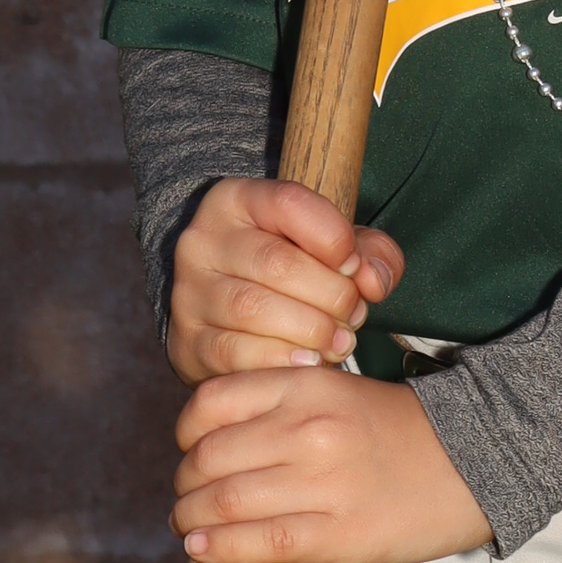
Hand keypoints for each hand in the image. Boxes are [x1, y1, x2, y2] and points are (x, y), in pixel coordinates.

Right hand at [167, 177, 403, 385]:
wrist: (232, 314)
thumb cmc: (294, 270)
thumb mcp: (334, 245)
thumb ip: (370, 252)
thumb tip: (373, 280)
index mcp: (236, 199)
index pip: (289, 202)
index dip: (334, 237)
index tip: (353, 265)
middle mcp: (203, 241)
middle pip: (276, 263)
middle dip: (330, 294)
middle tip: (354, 313)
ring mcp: (189, 292)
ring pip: (254, 309)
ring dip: (311, 331)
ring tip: (338, 340)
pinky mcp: (188, 341)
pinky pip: (234, 353)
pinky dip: (280, 361)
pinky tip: (308, 362)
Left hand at [172, 367, 493, 562]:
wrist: (473, 462)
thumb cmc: (399, 429)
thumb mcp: (340, 392)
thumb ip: (287, 403)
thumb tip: (224, 435)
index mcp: (308, 386)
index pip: (211, 403)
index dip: (184, 432)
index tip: (187, 449)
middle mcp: (308, 429)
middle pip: (208, 457)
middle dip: (184, 483)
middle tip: (186, 496)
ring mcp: (323, 482)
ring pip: (225, 502)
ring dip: (190, 519)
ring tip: (188, 527)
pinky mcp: (338, 532)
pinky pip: (260, 542)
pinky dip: (217, 549)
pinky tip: (200, 551)